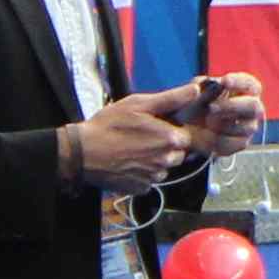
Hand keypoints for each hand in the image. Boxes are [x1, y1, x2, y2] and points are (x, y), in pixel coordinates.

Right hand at [71, 92, 201, 184]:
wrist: (82, 153)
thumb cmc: (109, 125)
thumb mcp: (139, 104)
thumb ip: (172, 98)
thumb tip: (195, 90)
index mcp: (171, 139)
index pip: (186, 136)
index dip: (173, 130)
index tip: (158, 126)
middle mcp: (166, 162)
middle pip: (177, 153)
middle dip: (165, 145)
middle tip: (143, 136)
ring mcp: (153, 178)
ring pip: (163, 167)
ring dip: (154, 159)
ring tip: (132, 148)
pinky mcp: (140, 189)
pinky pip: (149, 180)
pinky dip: (142, 172)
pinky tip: (127, 161)